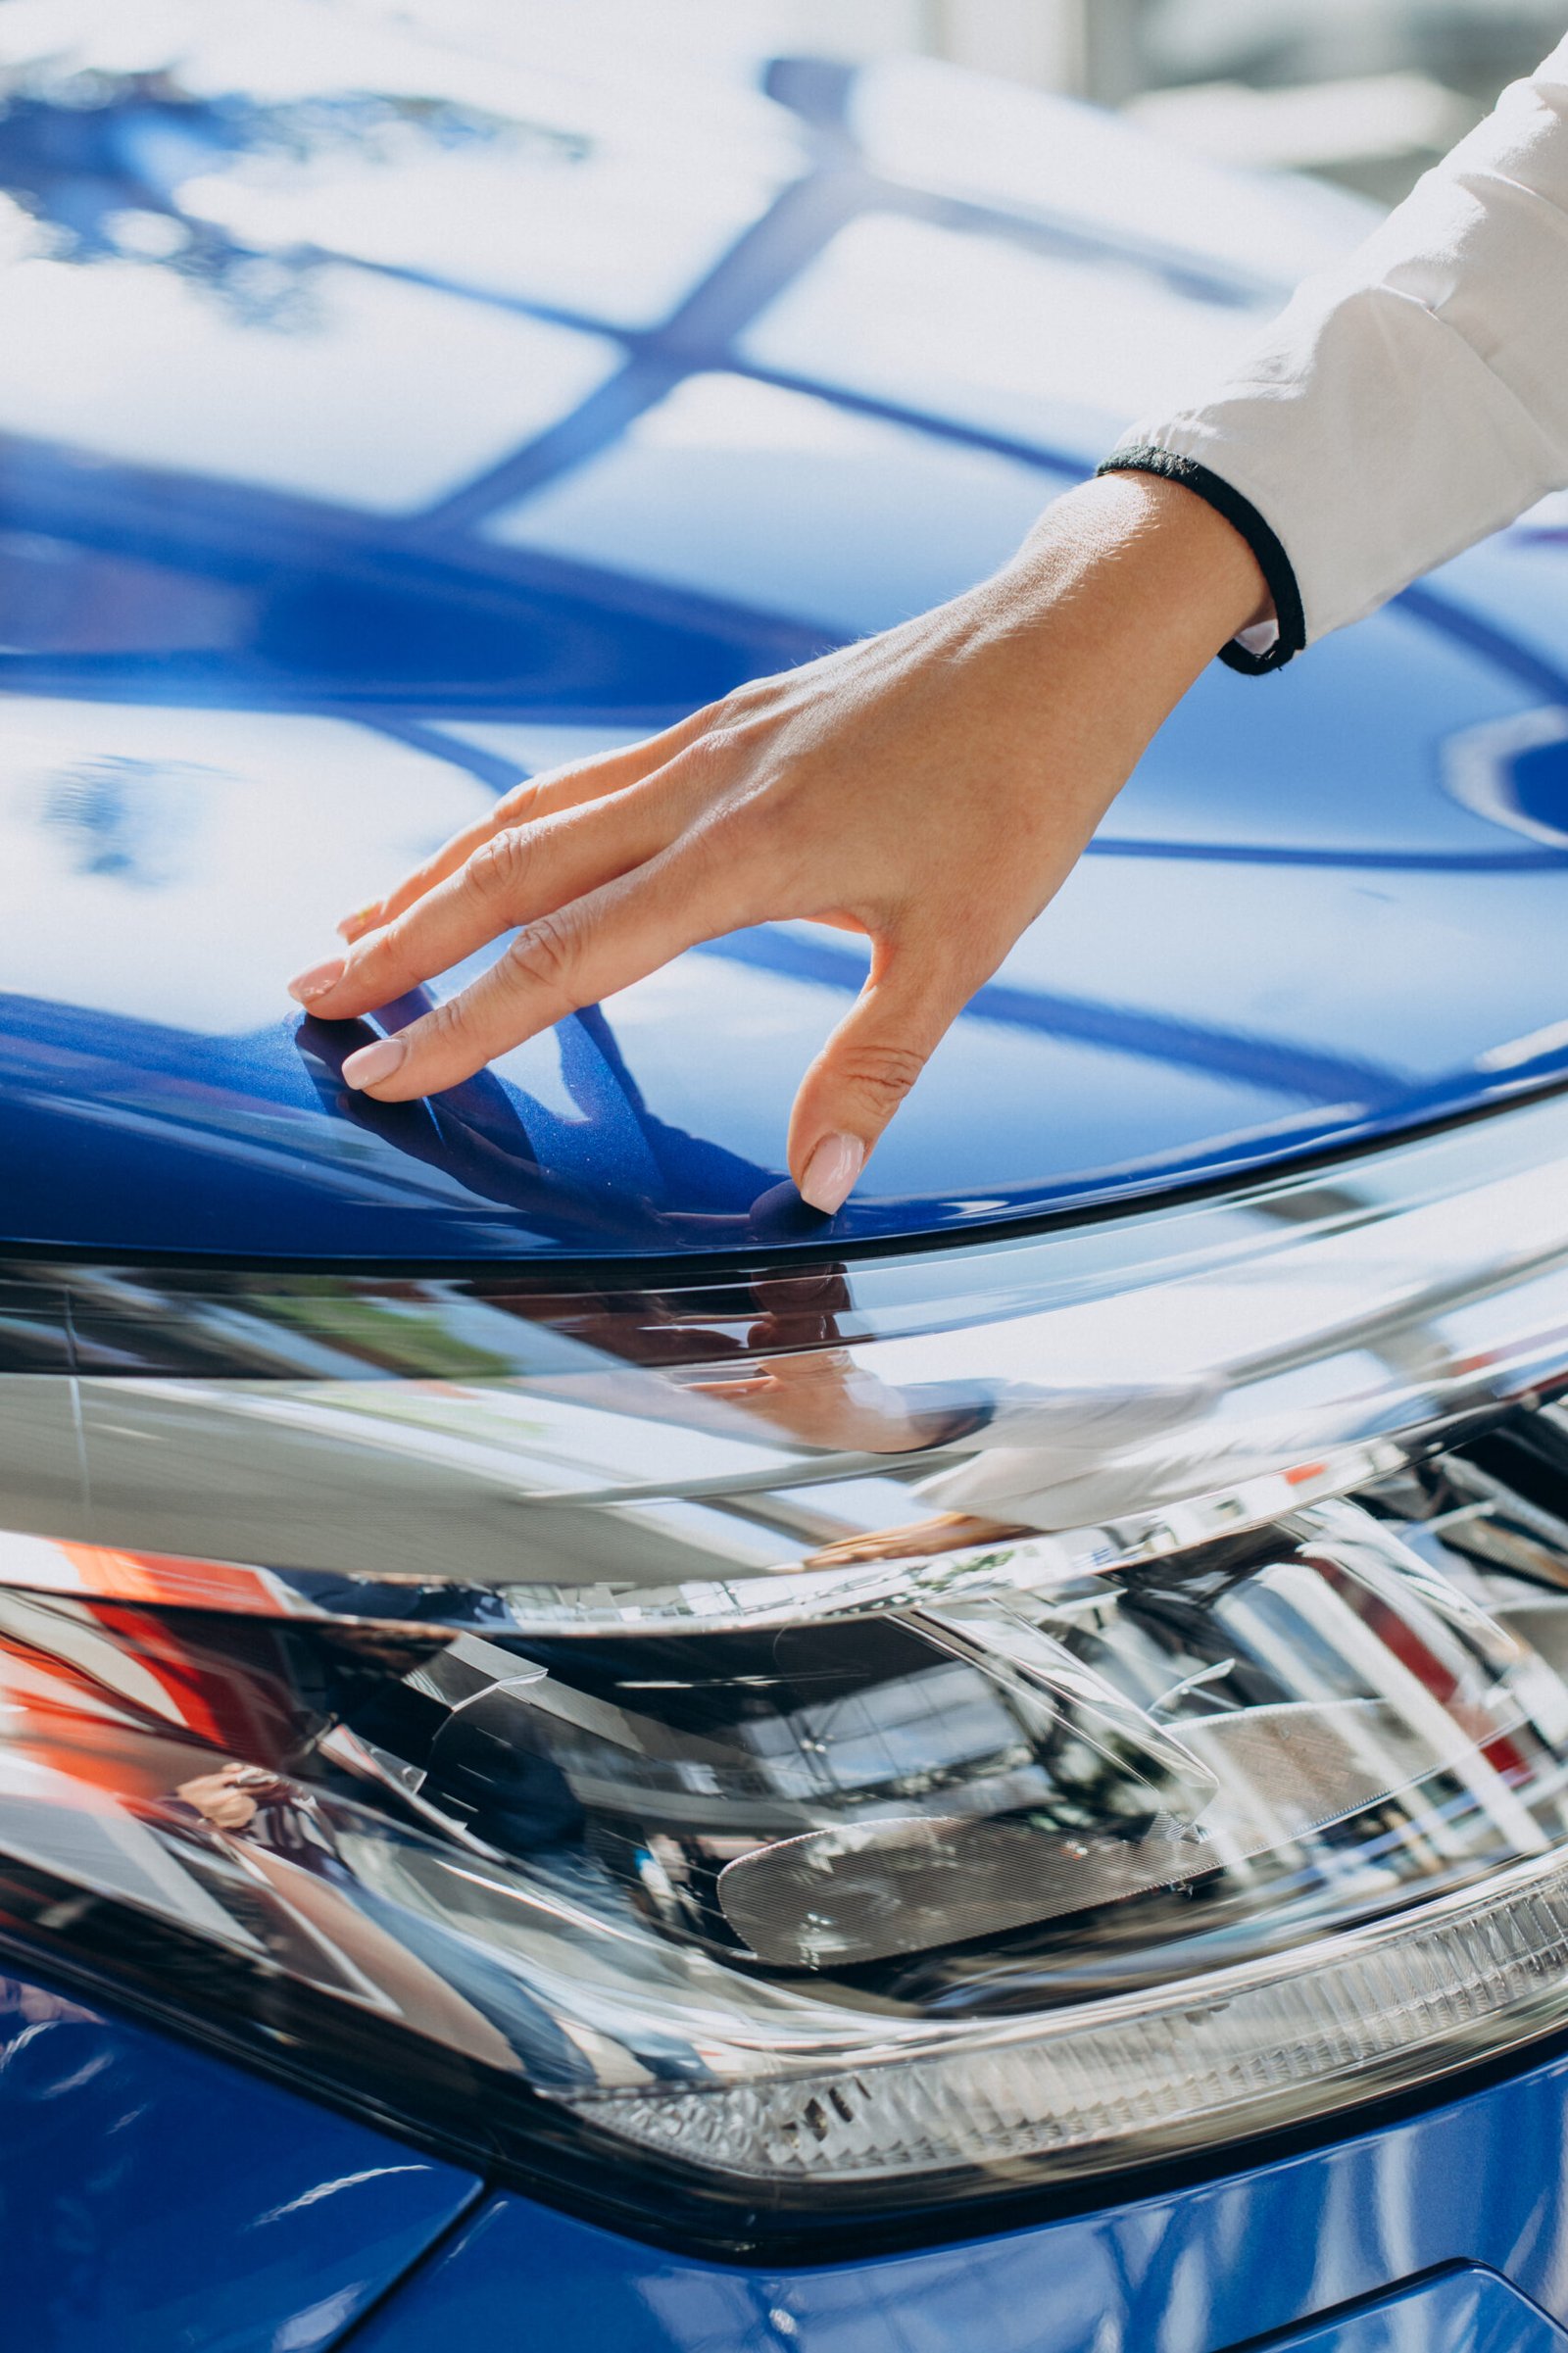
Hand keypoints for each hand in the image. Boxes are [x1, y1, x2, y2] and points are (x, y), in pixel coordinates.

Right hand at [289, 475, 1265, 1210]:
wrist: (1061, 639)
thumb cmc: (1023, 788)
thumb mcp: (964, 944)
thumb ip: (877, 1067)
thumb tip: (819, 1182)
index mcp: (747, 851)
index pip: (567, 956)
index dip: (463, 1024)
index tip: (383, 1074)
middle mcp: (701, 786)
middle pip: (509, 871)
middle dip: (400, 943)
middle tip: (311, 996)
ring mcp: (705, 743)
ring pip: (533, 815)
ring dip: (438, 876)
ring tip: (364, 928)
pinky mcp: (725, 723)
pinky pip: (585, 782)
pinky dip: (511, 828)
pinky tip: (492, 856)